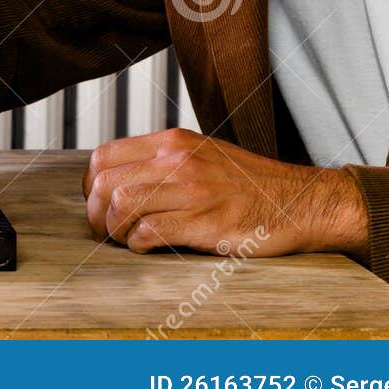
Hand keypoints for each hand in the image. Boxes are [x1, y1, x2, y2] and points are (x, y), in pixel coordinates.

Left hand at [81, 128, 368, 258]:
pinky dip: (138, 244)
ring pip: (121, 206)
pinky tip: (147, 247)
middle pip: (106, 183)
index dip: (91, 187)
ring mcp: (191, 189)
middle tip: (104, 231)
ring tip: (126, 240)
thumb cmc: (248, 185)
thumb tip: (116, 182)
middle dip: (95, 214)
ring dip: (115, 231)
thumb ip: (159, 162)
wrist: (298, 202)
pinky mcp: (204, 221)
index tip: (98, 205)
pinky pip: (149, 231)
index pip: (103, 156)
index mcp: (171, 142)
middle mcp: (176, 160)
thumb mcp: (199, 155)